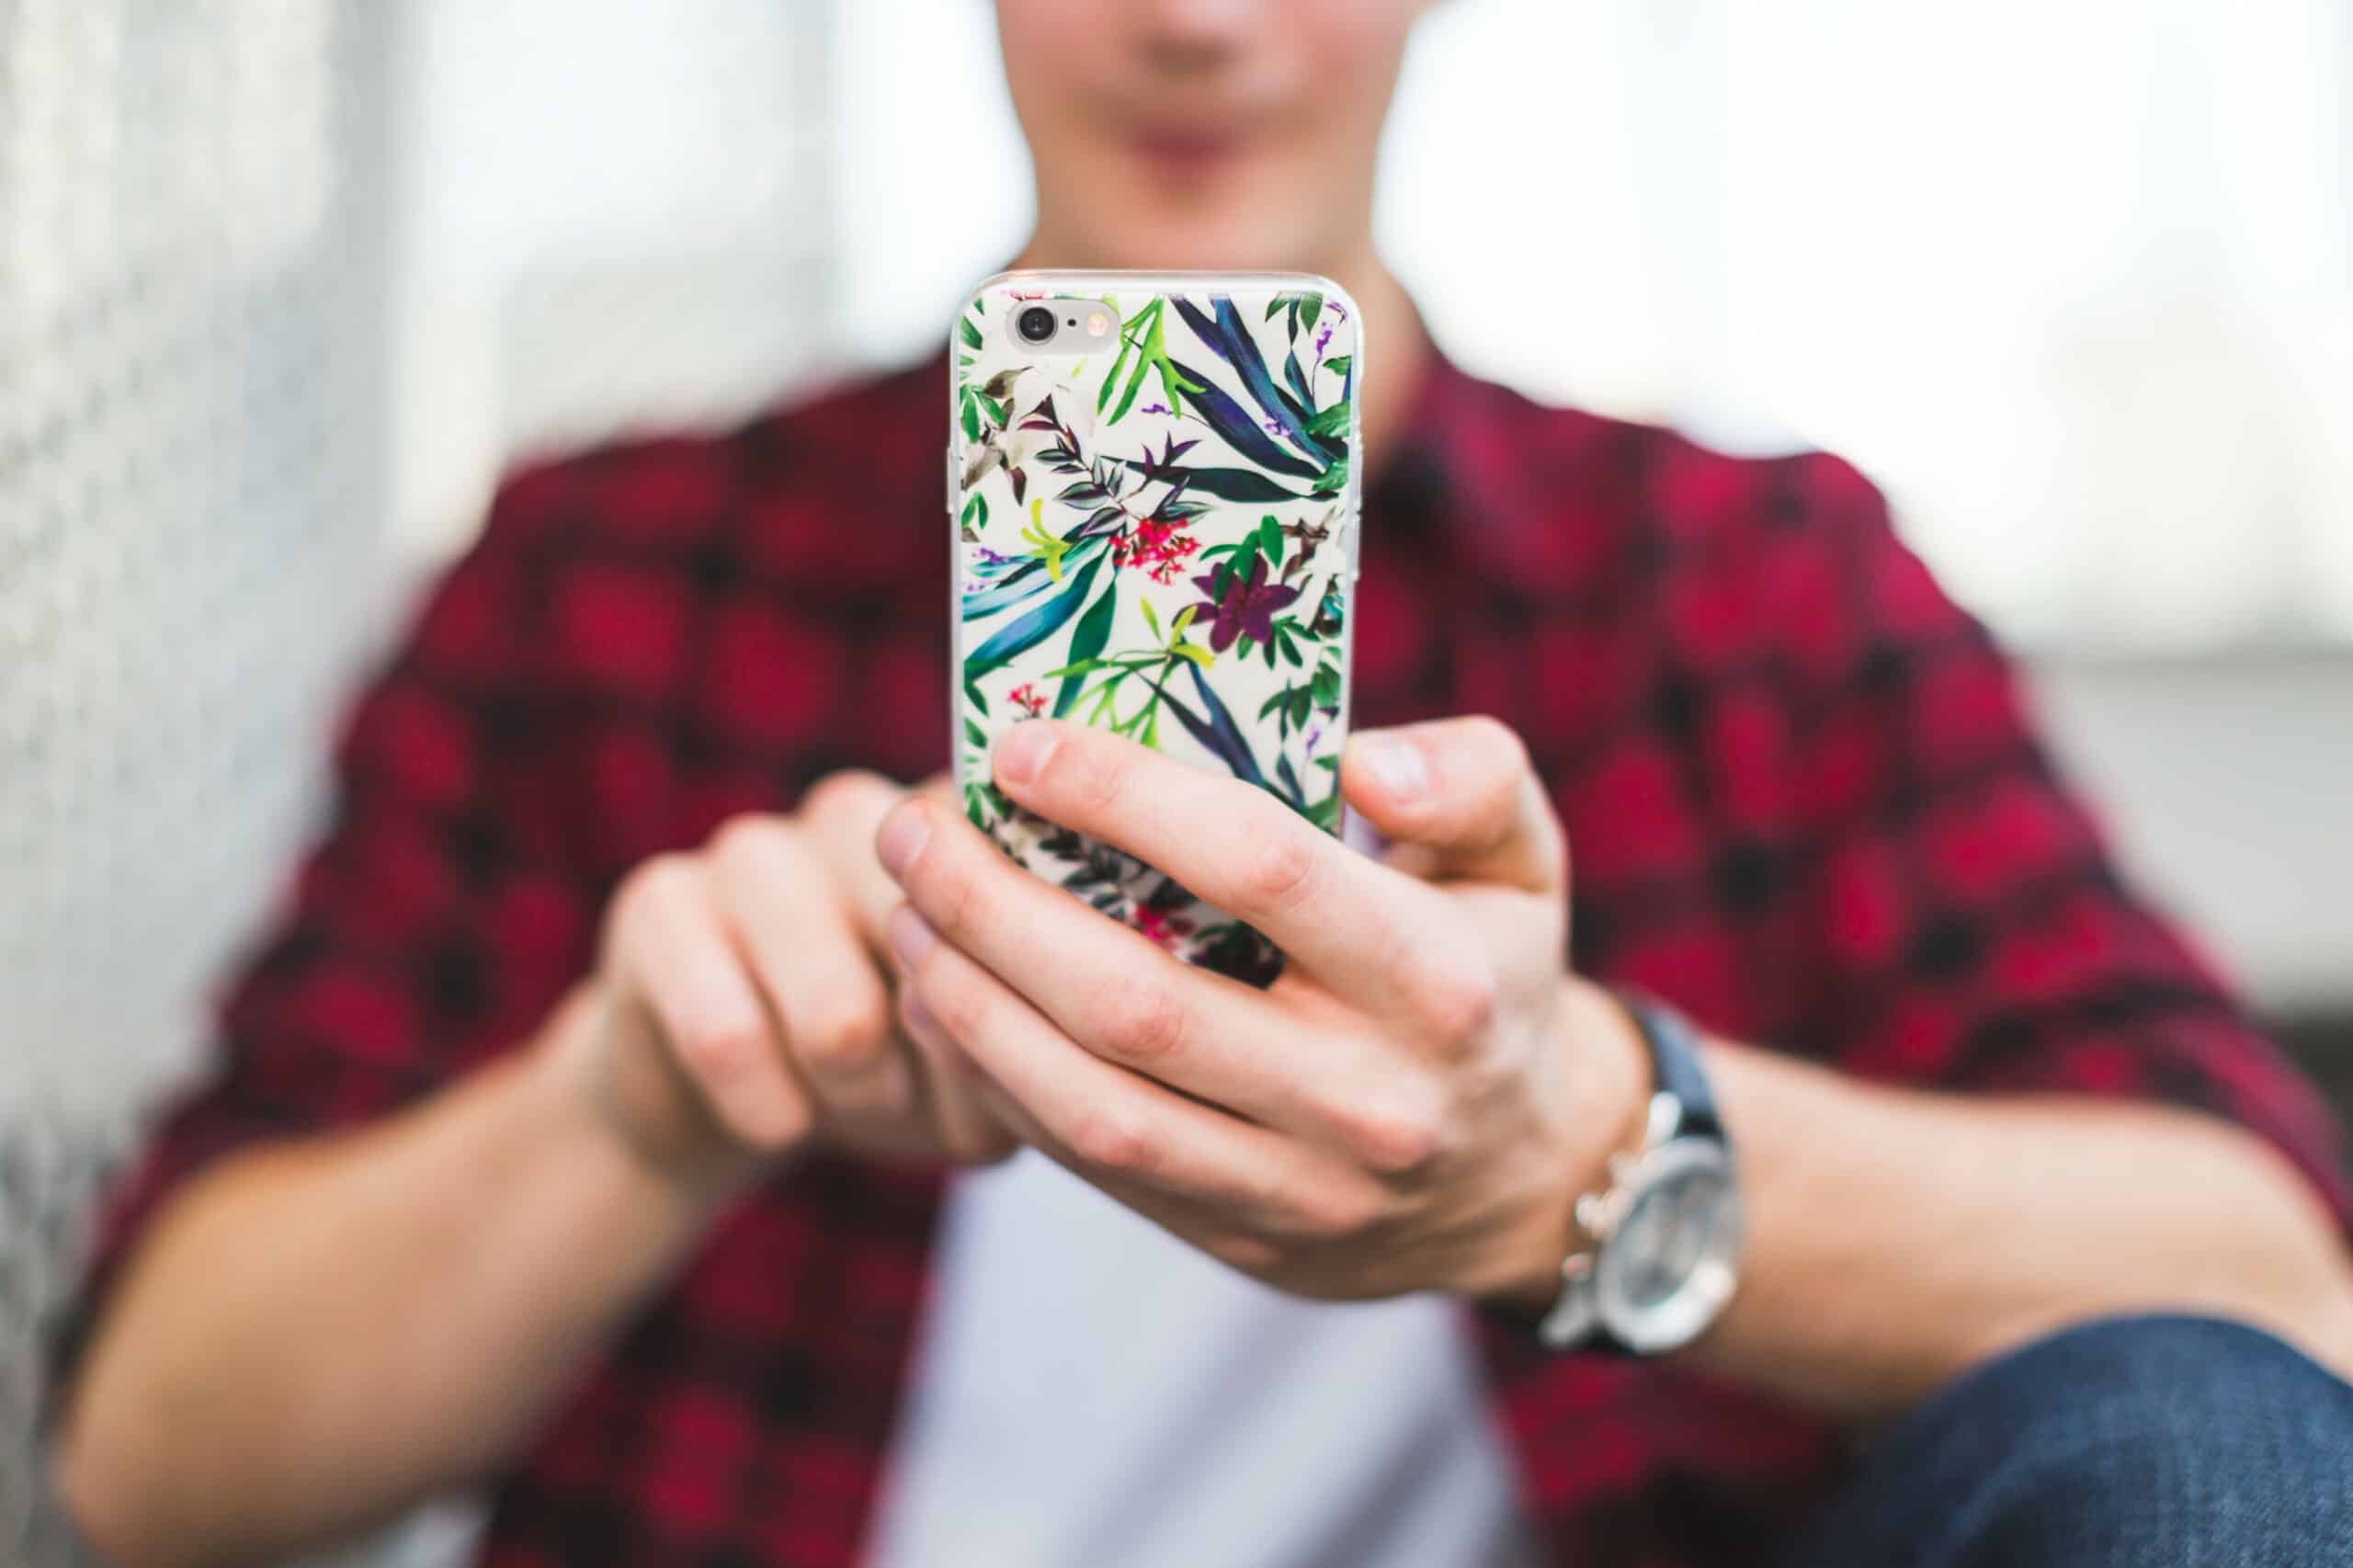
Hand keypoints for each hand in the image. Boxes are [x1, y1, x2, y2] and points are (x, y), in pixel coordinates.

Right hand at [544, 771, 1018, 1197]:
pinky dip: (768, 1109)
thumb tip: (1030, 1044)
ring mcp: (755, 849)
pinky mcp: (660, 905)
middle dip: (944, 1064)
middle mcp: (860, 812)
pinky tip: (779, 1115)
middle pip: (943, 956)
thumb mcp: (976, 1074)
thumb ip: (1023, 1047)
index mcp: (956, 828)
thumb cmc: (888, 1069)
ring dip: (859, 1096)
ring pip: (840, 1019)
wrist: (726, 1102)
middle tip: (931, 1092)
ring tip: (861, 1102)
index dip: (1033, 996)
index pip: (1025, 878)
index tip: (1026, 1054)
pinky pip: (730, 1040)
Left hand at [874, 717, 1650, 1306]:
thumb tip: (1359, 759)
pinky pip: (1089, 1165)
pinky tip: (941, 1005)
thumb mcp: (1521, 857)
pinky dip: (995, 1082)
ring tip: (904, 918)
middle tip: (913, 831)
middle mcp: (1368, 1098)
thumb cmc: (1490, 971)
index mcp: (1439, 980)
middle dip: (995, 909)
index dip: (1126, 799)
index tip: (1019, 744)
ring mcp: (1299, 1187)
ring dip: (970, 1007)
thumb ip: (1472, 775)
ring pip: (1093, 1106)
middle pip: (1140, 1001)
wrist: (1518, 1178)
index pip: (1263, 869)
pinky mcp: (1239, 1238)